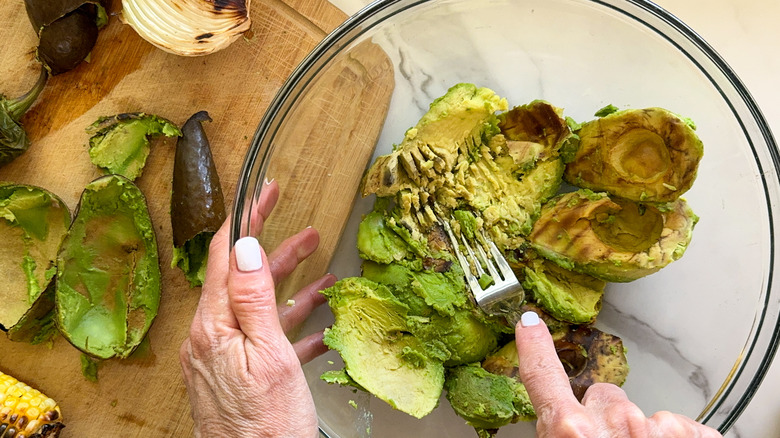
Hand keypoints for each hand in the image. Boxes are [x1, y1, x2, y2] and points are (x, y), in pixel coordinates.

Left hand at [179, 180, 334, 437]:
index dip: (246, 218)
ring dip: (289, 284)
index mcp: (214, 326)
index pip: (227, 256)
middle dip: (274, 247)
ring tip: (318, 261)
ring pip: (259, 308)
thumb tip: (246, 247)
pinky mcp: (239, 377)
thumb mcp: (268, 356)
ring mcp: (225, 357)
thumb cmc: (266, 426)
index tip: (263, 190)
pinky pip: (266, 340)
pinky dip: (291, 326)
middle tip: (299, 221)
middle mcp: (212, 337)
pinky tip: (318, 323)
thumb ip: (254, 299)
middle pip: (245, 278)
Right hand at [514, 311, 722, 437]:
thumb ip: (557, 435)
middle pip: (602, 396)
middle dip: (604, 417)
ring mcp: (658, 427)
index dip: (535, 349)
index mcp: (571, 434)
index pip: (543, 378)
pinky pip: (682, 427)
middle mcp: (614, 422)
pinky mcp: (696, 436)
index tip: (530, 325)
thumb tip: (556, 429)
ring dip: (643, 435)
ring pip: (644, 414)